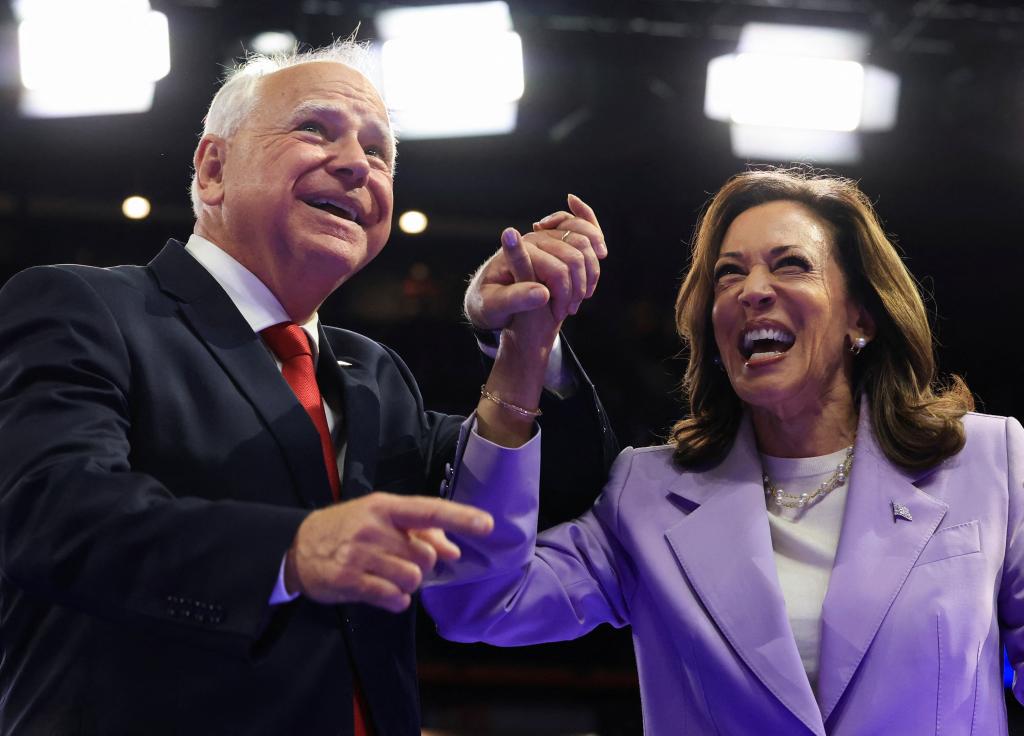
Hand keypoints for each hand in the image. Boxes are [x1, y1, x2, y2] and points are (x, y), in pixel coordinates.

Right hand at [284, 492, 492, 612]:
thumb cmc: (347, 528)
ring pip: (412, 578)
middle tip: (400, 560)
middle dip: (422, 563)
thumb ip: (420, 532)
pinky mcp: (349, 581)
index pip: (430, 510)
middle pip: (426, 556)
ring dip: (408, 583)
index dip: (461, 517)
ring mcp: (360, 555)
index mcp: (384, 507)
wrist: (296, 546)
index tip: (487, 525)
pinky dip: (396, 600)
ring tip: (389, 576)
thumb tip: (454, 551)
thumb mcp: (380, 519)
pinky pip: (392, 598)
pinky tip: (384, 592)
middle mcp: (373, 527)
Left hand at [464, 194, 606, 330]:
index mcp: (516, 252)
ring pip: (586, 242)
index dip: (564, 296)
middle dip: (578, 287)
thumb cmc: (488, 304)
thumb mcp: (494, 307)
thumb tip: (543, 294)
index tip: (558, 315)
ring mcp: (546, 237)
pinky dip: (594, 248)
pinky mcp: (556, 240)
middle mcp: (533, 239)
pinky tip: (592, 268)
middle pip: (575, 257)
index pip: (557, 271)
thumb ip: (516, 299)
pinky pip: (584, 232)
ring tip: (577, 298)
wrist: (489, 298)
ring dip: (590, 272)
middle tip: (569, 310)